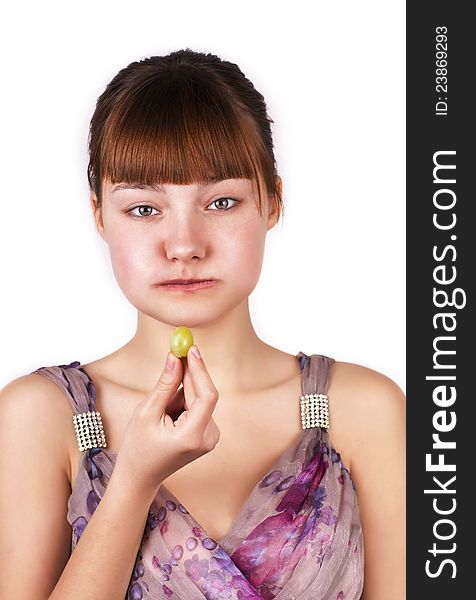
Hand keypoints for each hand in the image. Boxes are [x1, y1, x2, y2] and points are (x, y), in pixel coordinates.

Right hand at [113, 346, 219, 493]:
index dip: (200, 370)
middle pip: (203, 395)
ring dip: (182, 393)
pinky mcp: (208, 434)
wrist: (140, 476)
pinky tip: (168, 417)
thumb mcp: (147, 412)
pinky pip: (198, 407)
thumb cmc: (138, 447)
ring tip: (160, 412)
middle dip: (188, 375)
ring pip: (199, 399)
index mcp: (193, 436)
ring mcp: (210, 437)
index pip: (206, 396)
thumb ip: (165, 384)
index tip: (190, 349)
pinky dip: (183, 403)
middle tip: (176, 351)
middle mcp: (208, 438)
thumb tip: (175, 357)